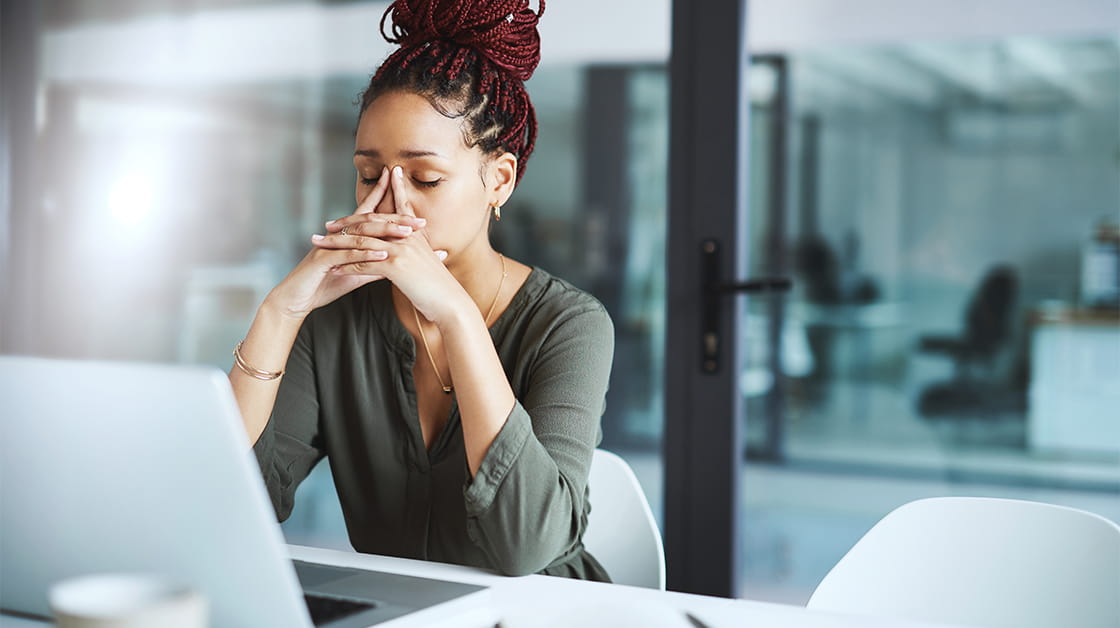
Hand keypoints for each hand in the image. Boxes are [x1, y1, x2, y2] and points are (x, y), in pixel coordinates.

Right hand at [264, 167, 429, 319]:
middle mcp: (338, 235)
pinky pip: (347, 254)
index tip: (407, 191)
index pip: (369, 213)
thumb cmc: (325, 284)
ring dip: (385, 232)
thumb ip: (375, 264)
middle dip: (395, 218)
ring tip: (407, 233)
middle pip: (370, 221)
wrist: (296, 299)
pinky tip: (384, 253)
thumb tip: (398, 260)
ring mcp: (330, 245)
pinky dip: (366, 253)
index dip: (385, 198)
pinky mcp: (322, 259)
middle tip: (419, 221)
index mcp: (346, 236)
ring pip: (361, 234)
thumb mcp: (356, 273)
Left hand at [315, 166, 466, 324]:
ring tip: (320, 244)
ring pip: (361, 242)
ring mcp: (401, 249)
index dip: (388, 191)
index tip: (378, 180)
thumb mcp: (429, 263)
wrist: (451, 304)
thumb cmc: (440, 288)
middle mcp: (407, 236)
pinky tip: (332, 268)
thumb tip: (409, 248)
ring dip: (337, 243)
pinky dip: (346, 265)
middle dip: (346, 222)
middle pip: (371, 222)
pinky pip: (363, 263)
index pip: (398, 206)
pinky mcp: (395, 266)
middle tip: (328, 224)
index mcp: (415, 234)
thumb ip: (418, 251)